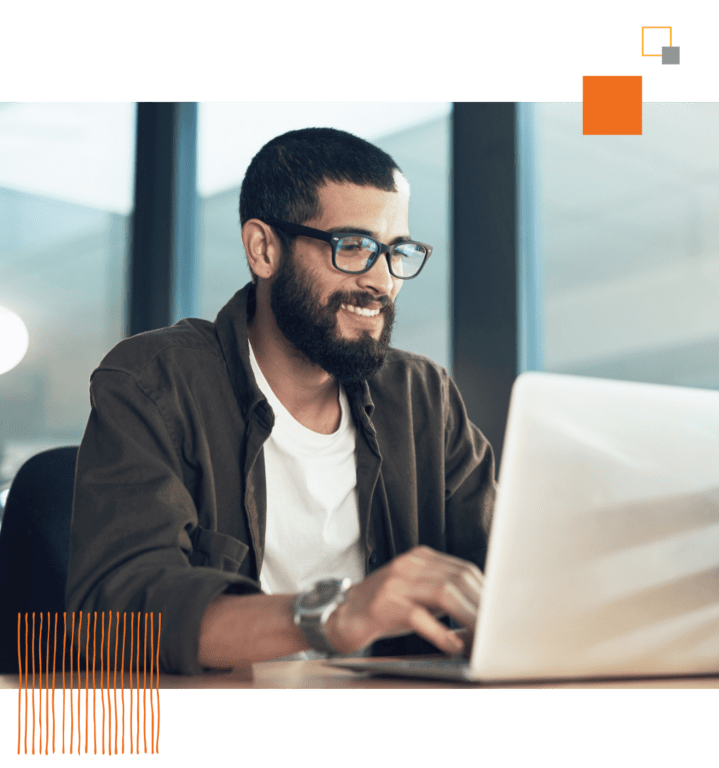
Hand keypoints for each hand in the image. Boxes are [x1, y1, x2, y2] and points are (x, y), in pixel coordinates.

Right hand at [324, 546, 482, 655]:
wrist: (342, 614)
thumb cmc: (385, 608)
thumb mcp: (417, 593)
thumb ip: (446, 595)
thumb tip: (484, 611)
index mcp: (421, 558)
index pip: (463, 570)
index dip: (486, 592)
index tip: (502, 613)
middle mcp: (409, 564)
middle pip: (458, 578)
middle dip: (482, 606)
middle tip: (497, 629)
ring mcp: (396, 582)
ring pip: (444, 593)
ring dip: (468, 618)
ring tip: (482, 638)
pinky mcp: (385, 604)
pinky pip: (419, 616)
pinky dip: (441, 633)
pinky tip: (454, 646)